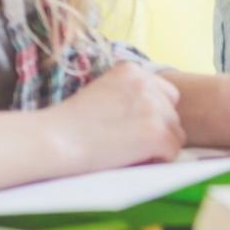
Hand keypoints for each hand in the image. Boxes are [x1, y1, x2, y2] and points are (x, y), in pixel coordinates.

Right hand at [47, 62, 183, 170]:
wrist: (54, 140)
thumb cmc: (69, 125)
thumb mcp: (101, 93)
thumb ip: (128, 96)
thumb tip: (152, 116)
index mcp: (132, 70)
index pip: (164, 92)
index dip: (151, 114)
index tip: (130, 127)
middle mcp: (147, 83)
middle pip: (172, 112)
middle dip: (157, 129)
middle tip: (128, 142)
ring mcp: (154, 107)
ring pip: (176, 132)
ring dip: (158, 146)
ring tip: (127, 152)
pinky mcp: (157, 131)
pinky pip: (173, 150)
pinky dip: (157, 160)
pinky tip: (132, 160)